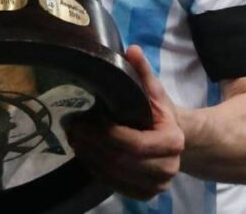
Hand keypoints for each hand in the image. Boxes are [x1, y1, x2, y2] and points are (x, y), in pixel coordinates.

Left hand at [67, 46, 184, 200]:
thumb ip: (143, 72)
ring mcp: (157, 185)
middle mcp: (168, 168)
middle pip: (122, 161)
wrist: (173, 138)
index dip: (107, 135)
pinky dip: (96, 171)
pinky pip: (115, 186)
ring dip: (90, 158)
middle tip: (72, 129)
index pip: (135, 144)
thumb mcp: (153, 91)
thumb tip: (132, 50)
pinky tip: (84, 154)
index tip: (84, 121)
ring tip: (74, 139)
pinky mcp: (145, 194)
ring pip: (116, 175)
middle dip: (93, 145)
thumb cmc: (158, 112)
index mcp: (172, 141)